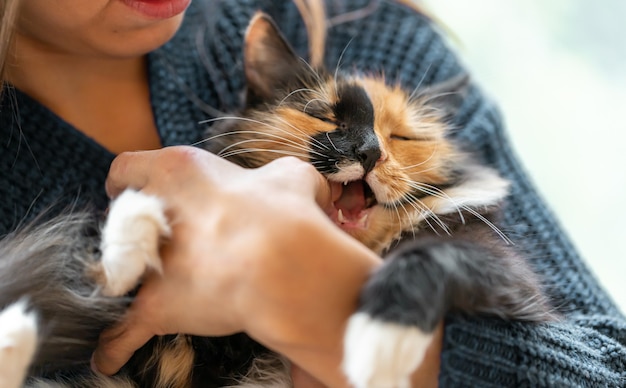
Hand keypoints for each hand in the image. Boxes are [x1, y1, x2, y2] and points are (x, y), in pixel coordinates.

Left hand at [92, 146, 380, 386]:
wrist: (281, 262)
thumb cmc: (285, 213)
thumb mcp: (291, 177)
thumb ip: (278, 177)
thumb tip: (290, 189)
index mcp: (178, 171)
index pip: (127, 169)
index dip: (131, 181)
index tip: (138, 192)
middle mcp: (151, 214)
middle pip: (117, 221)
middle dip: (132, 231)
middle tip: (161, 241)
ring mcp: (149, 264)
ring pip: (115, 274)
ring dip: (125, 282)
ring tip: (141, 290)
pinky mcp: (155, 307)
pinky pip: (122, 333)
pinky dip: (116, 346)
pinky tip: (110, 358)